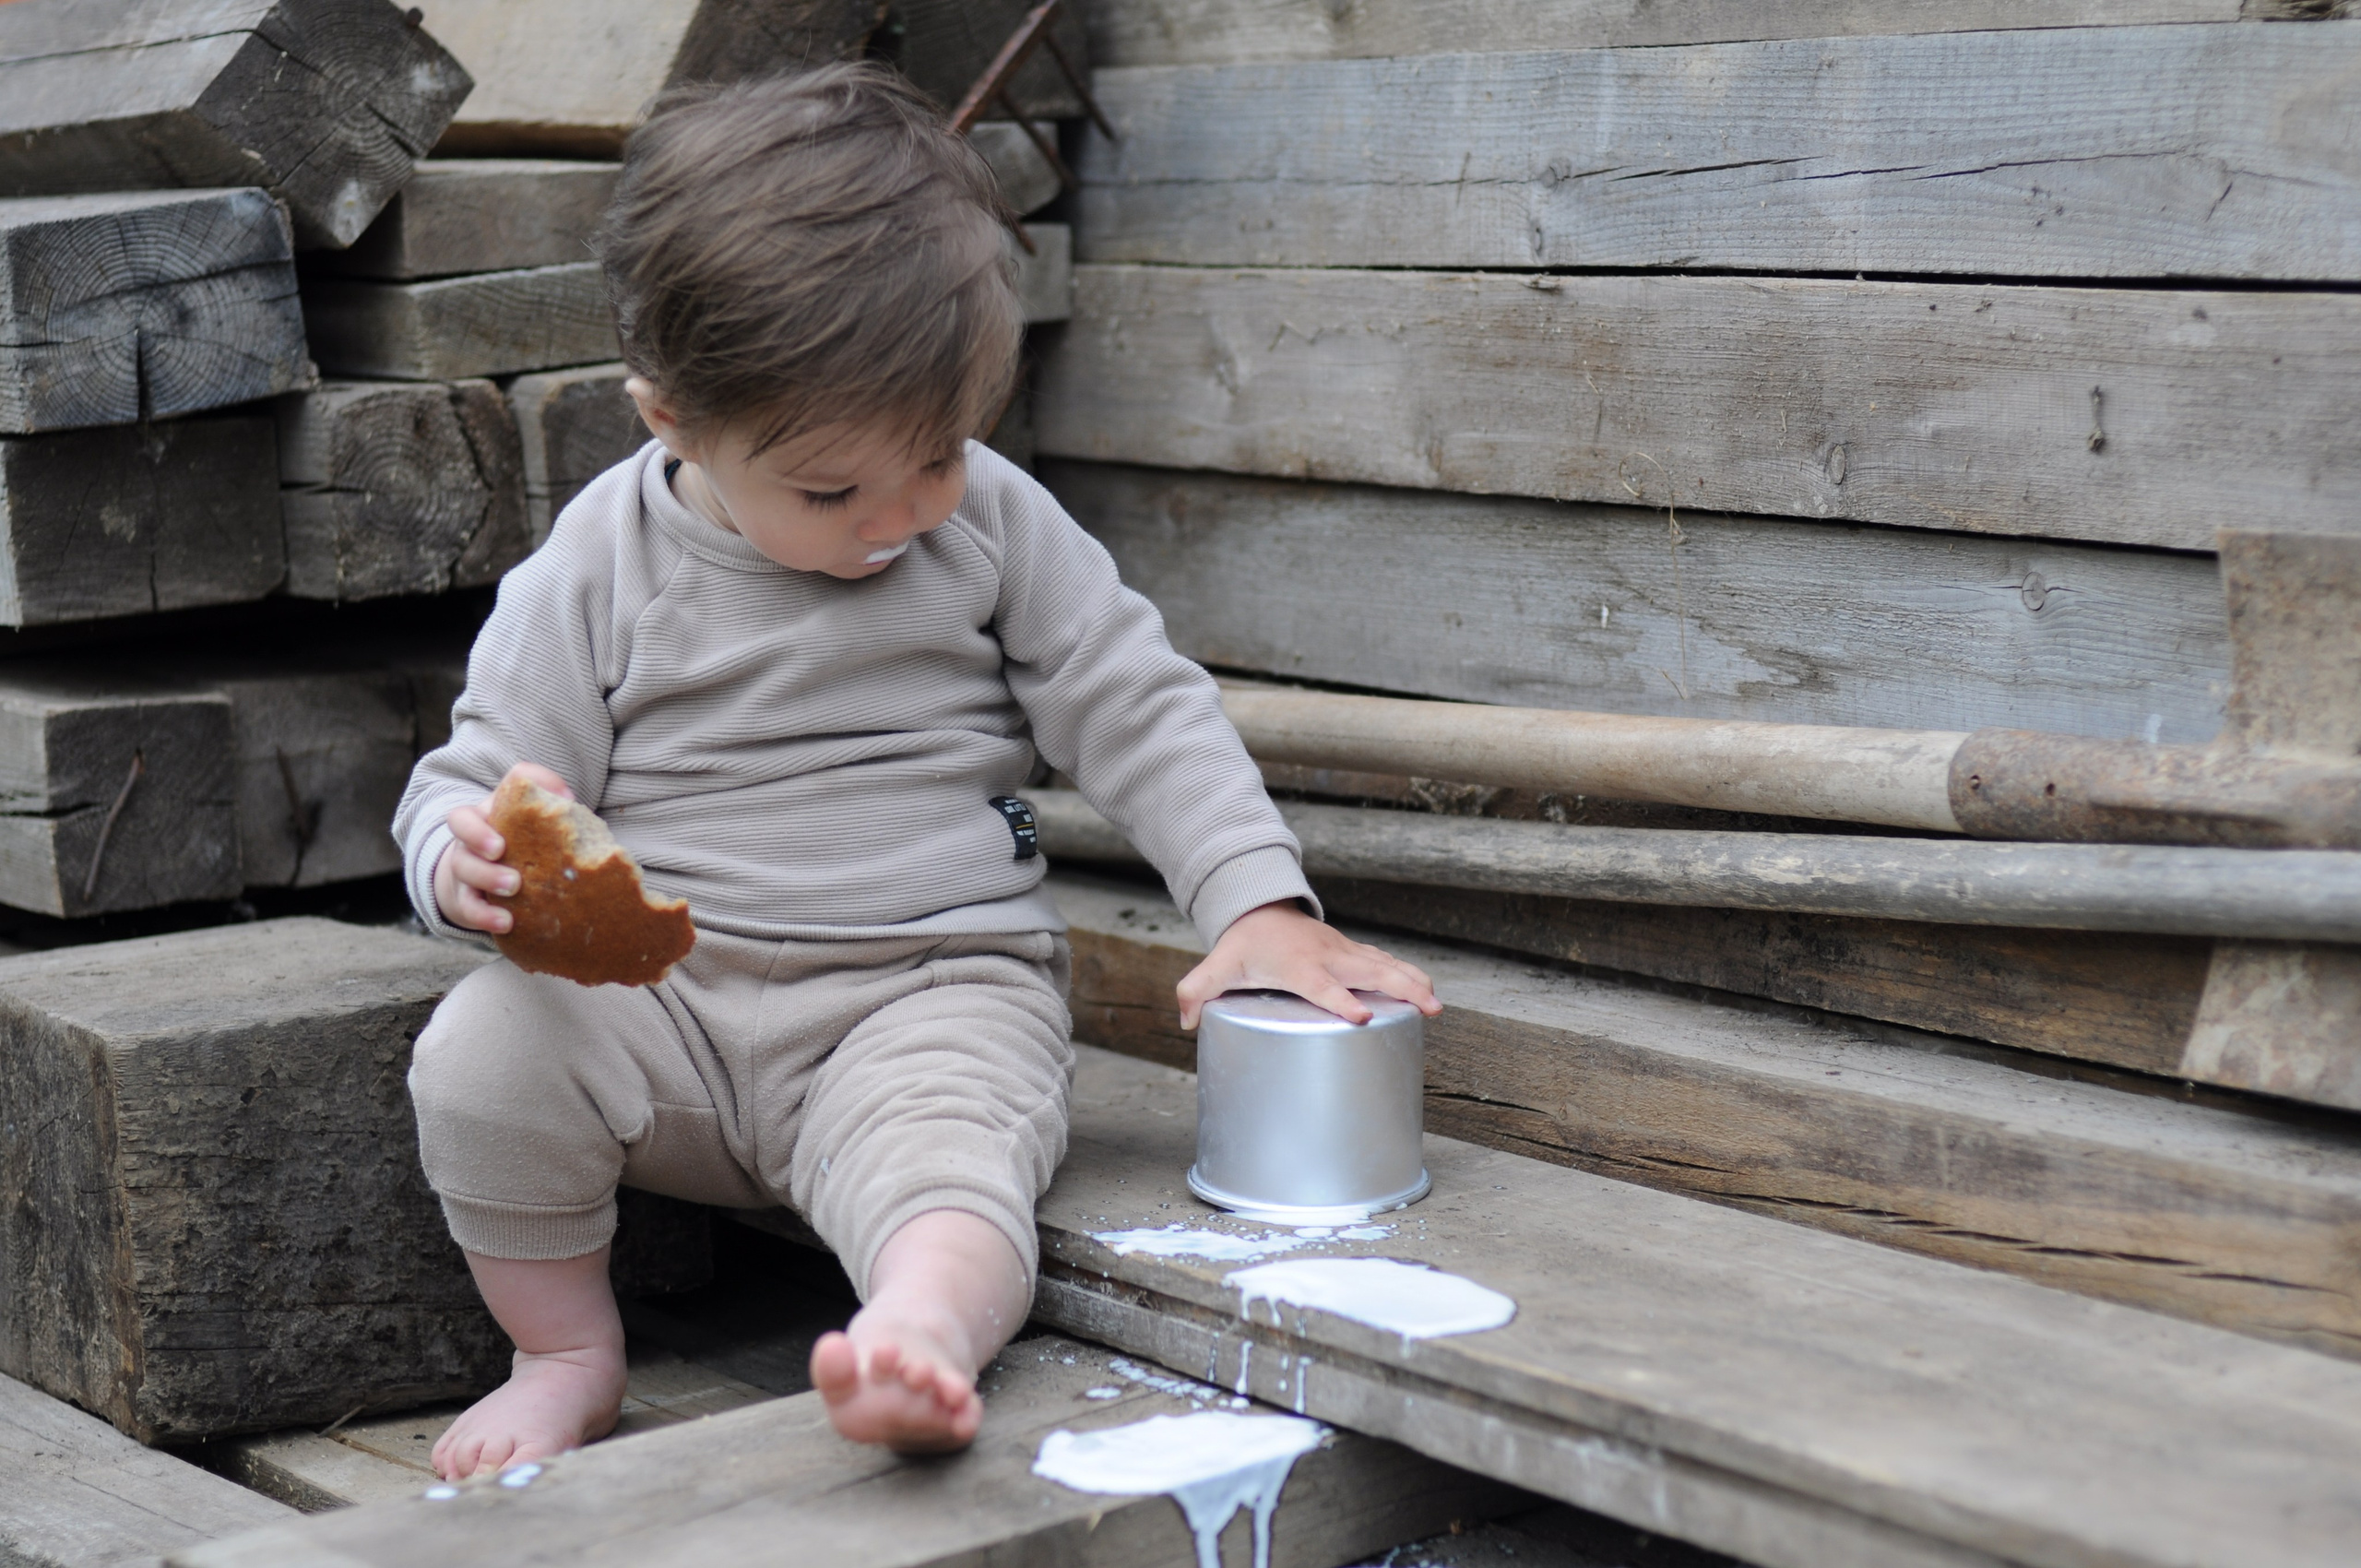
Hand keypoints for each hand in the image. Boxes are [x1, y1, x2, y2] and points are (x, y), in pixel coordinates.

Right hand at [432, 762, 573, 934]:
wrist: (496, 867)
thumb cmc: (520, 833)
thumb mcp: (527, 809)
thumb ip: (545, 792)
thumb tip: (566, 796)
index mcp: (481, 821)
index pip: (462, 820)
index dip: (475, 832)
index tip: (500, 846)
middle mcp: (468, 846)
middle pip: (461, 852)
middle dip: (483, 866)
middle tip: (513, 879)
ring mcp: (466, 874)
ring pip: (464, 877)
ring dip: (488, 885)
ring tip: (513, 896)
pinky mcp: (469, 901)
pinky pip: (469, 909)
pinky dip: (485, 917)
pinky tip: (505, 923)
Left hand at [1176, 901, 1440, 1028]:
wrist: (1261, 908)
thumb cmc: (1243, 944)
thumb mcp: (1217, 966)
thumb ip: (1196, 991)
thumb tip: (1187, 1021)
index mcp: (1296, 965)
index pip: (1321, 985)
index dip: (1340, 1001)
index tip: (1362, 1016)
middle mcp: (1326, 957)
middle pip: (1370, 972)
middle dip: (1400, 989)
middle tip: (1428, 1008)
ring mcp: (1343, 952)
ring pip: (1385, 965)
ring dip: (1413, 982)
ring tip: (1437, 1005)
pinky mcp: (1352, 953)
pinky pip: (1385, 963)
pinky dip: (1408, 975)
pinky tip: (1427, 991)